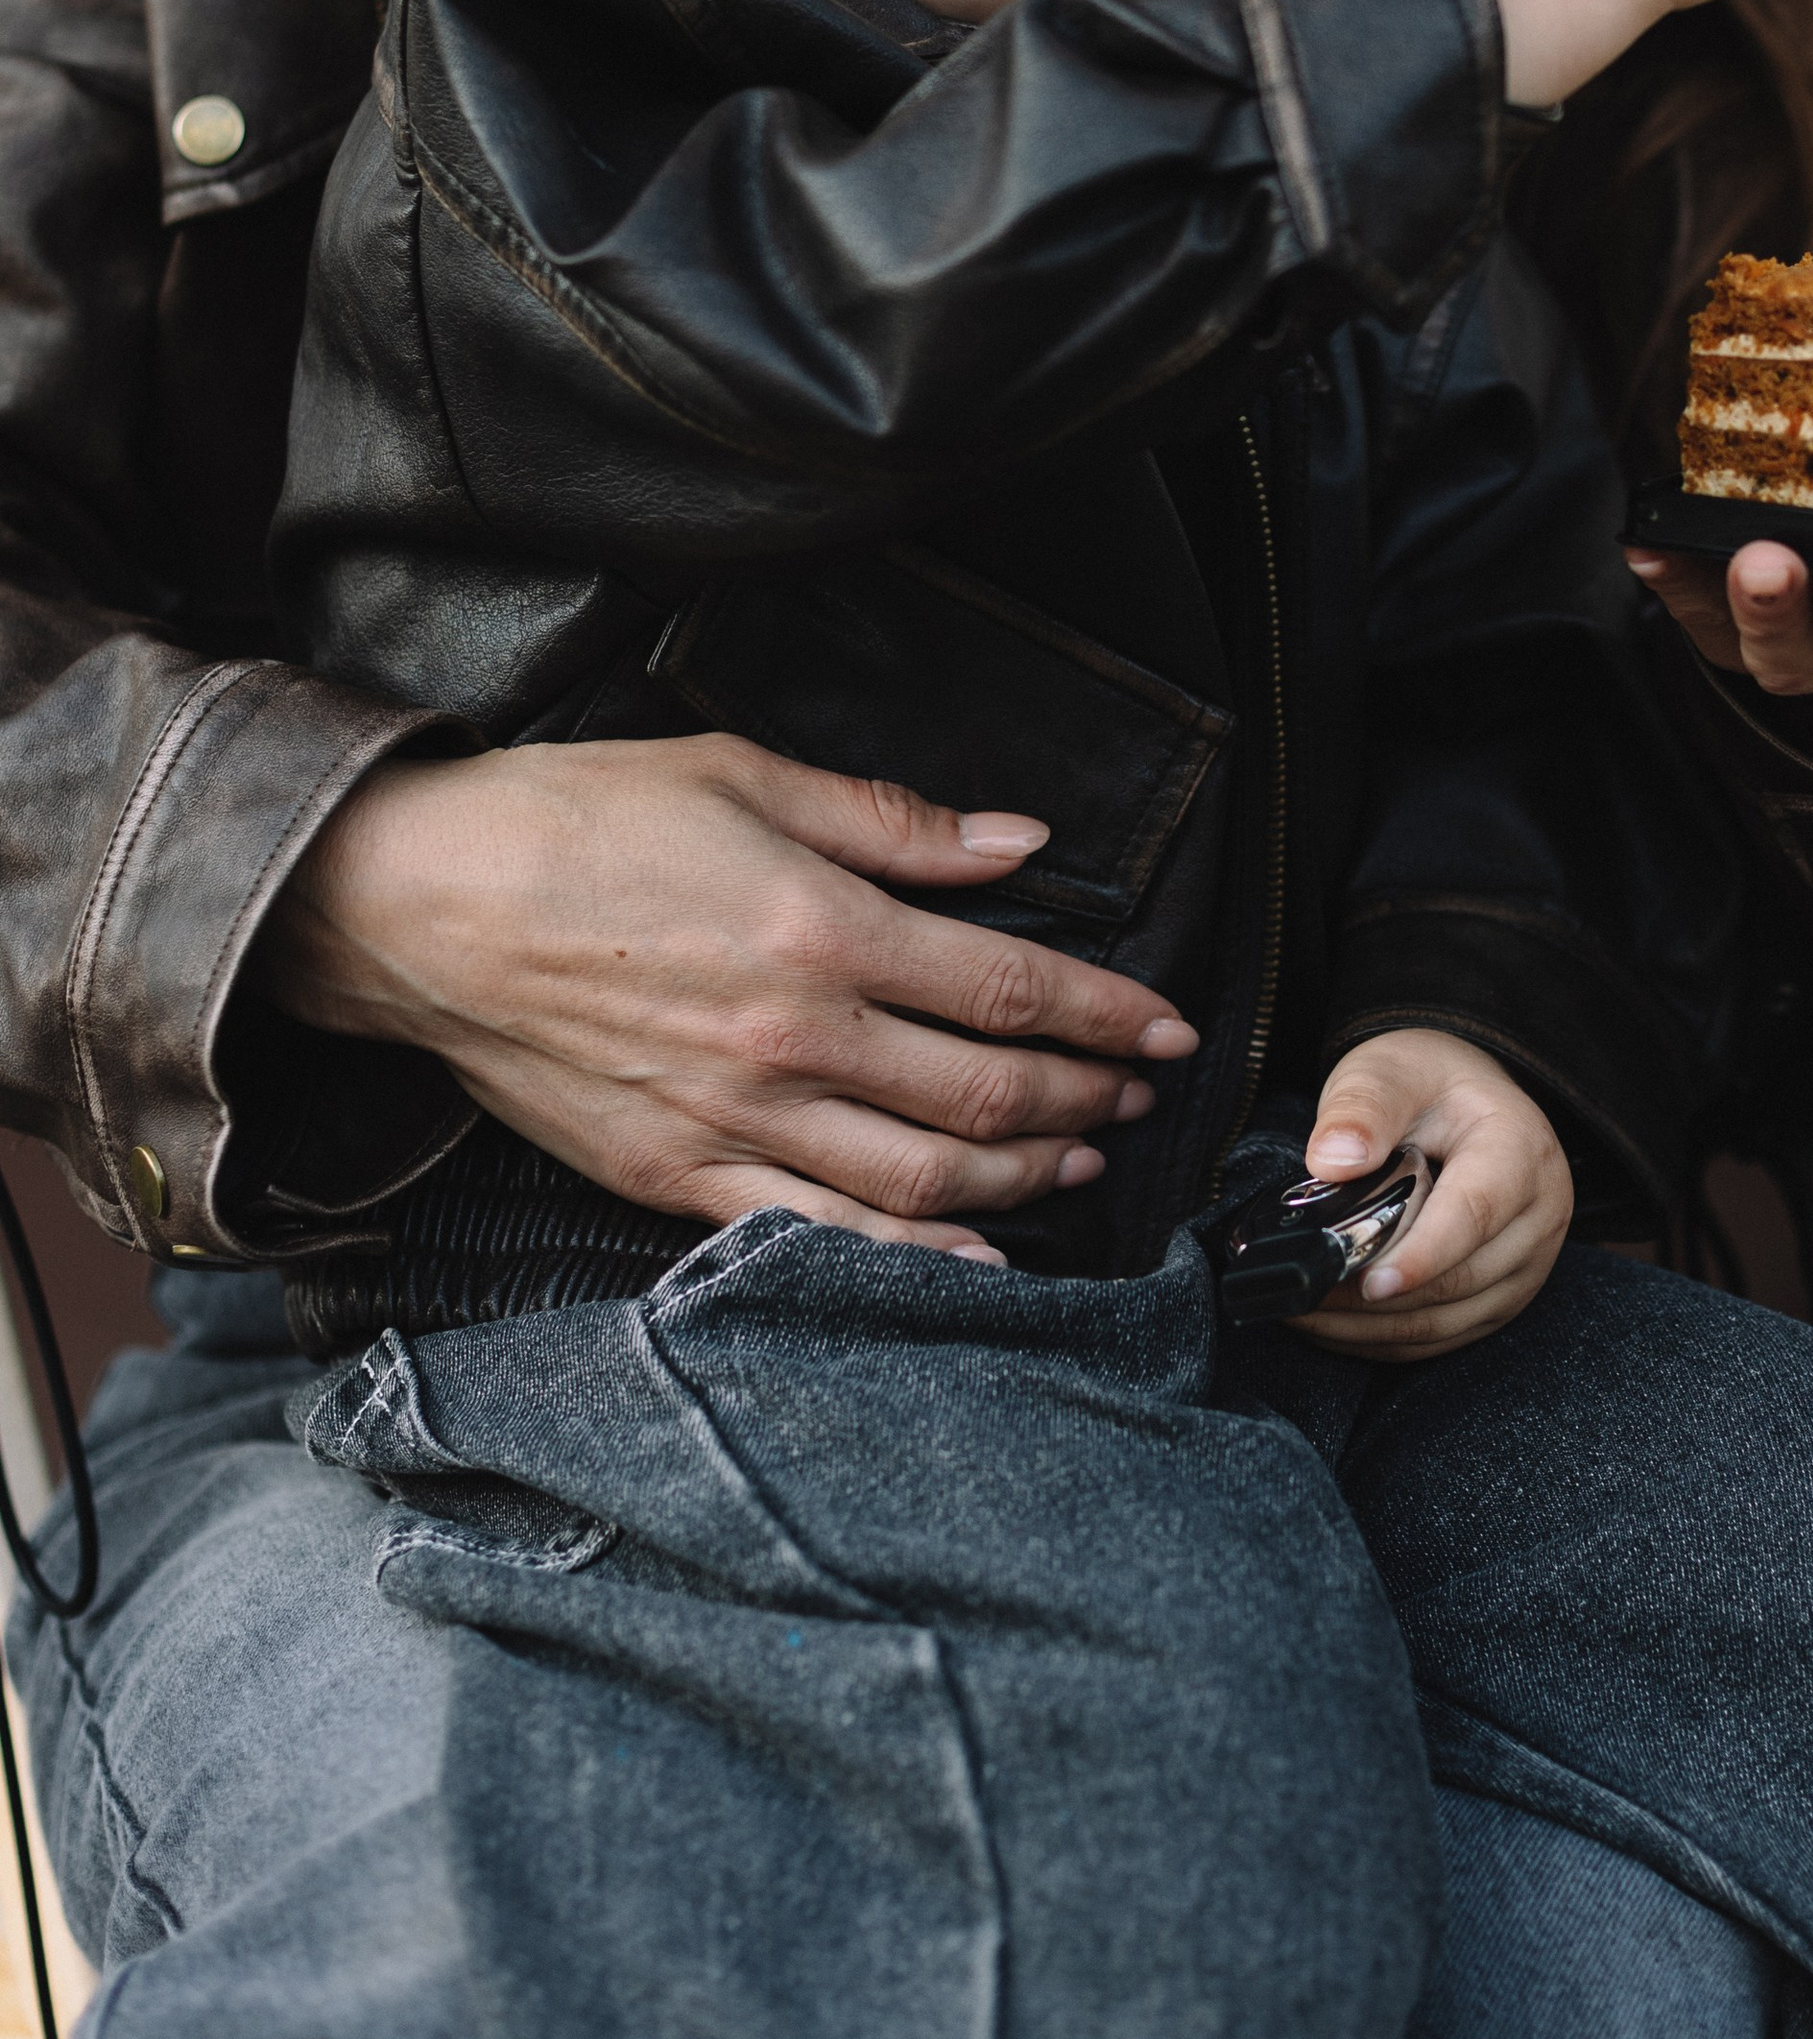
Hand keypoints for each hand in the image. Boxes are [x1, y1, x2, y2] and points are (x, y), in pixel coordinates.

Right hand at [256, 737, 1199, 1260]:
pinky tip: (976, 1262)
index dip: (1107, 1015)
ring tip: (1080, 1161)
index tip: (1169, 1029)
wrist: (417, 906)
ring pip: (925, 1177)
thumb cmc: (576, 820)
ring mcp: (737, 1120)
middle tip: (1136, 1096)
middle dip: (1086, 1098)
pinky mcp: (677, 1174)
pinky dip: (913, 1256)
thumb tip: (1019, 847)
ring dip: (1025, 1177)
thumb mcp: (744, 776)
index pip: (1011, 989)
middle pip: (988, 1093)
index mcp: (822, 931)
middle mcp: (795, 1040)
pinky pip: (821, 1235)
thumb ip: (893, 825)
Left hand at [1286, 1030, 1571, 1361]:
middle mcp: (1538, 1217)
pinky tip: (1333, 1324)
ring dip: (1370, 1327)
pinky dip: (1383, 1340)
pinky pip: (1442, 1337)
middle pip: (1458, 1280)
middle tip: (1300, 1289)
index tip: (1367, 1282)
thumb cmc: (1426, 1084)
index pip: (1475, 1215)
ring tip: (1302, 1308)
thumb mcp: (1390, 1071)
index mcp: (1520, 1152)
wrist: (1465, 1103)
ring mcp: (1526, 1266)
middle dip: (1374, 1297)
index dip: (1421, 1256)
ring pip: (1446, 1321)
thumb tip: (1331, 1161)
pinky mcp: (1502, 1299)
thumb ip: (1361, 1107)